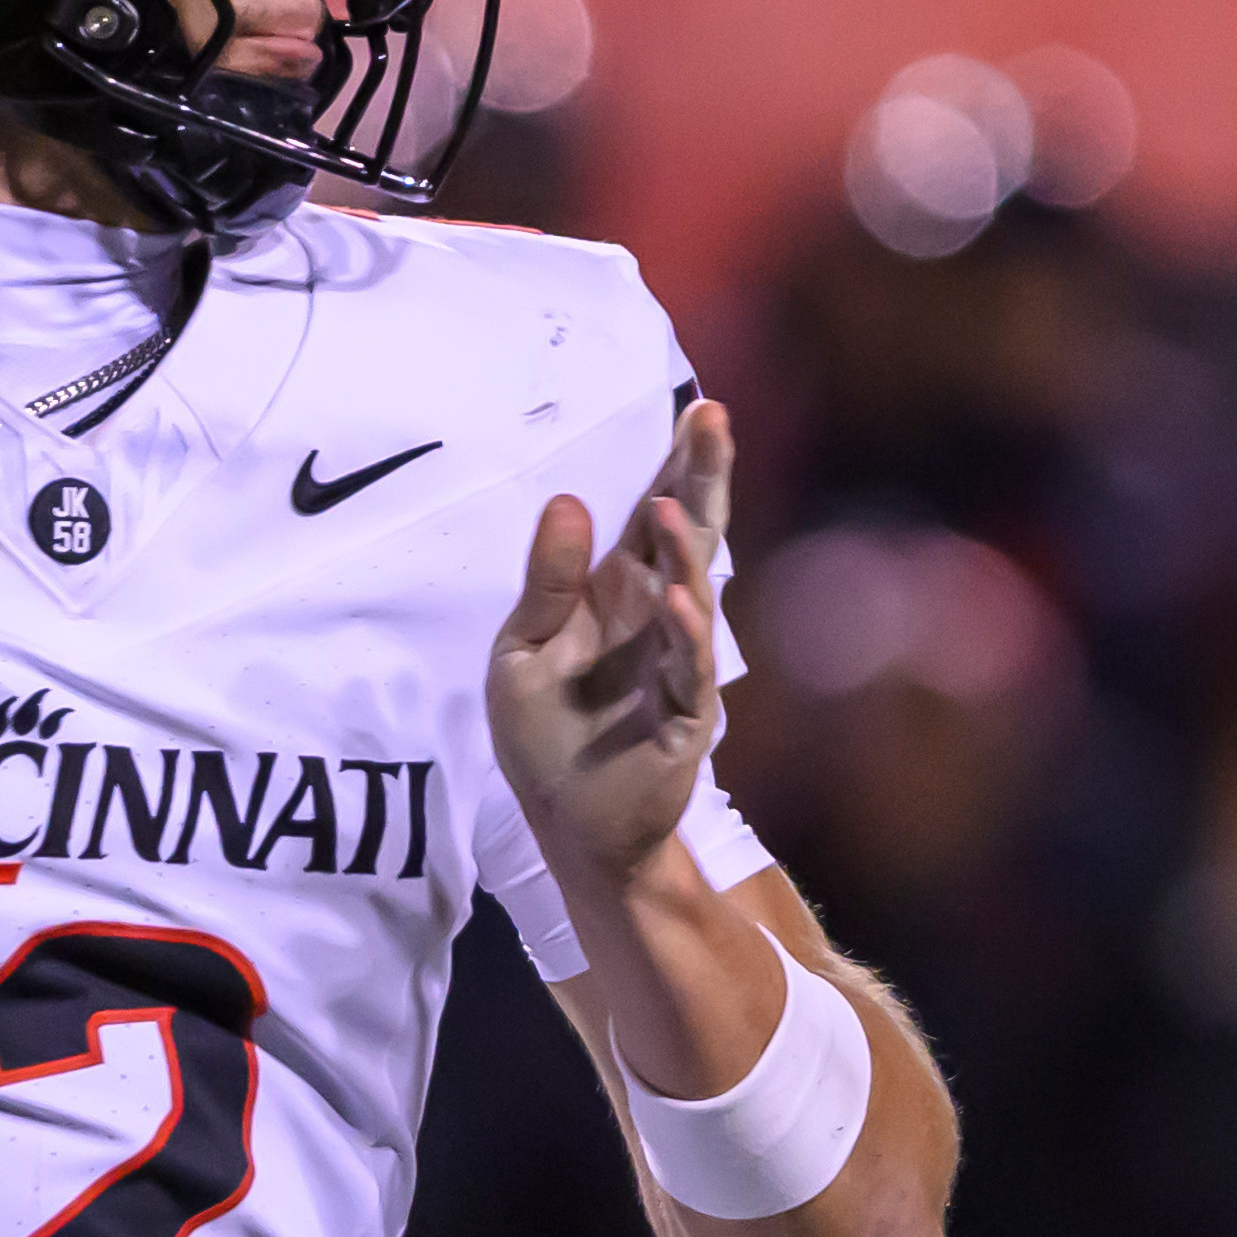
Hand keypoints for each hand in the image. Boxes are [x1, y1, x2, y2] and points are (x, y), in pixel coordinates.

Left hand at [486, 401, 733, 903]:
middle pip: (688, 537)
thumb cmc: (545, 737)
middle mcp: (656, 619)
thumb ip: (545, 583)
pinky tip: (680, 597)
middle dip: (703, 479)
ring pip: (694, 595)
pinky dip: (686, 633)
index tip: (697, 407)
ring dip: (687, 550)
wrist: (567, 828)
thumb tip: (569, 499)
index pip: (654, 517)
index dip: (676, 465)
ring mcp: (677, 666)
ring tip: (676, 503)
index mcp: (619, 595)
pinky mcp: (684, 718)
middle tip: (715, 418)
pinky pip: (689, 669)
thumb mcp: (522, 651)